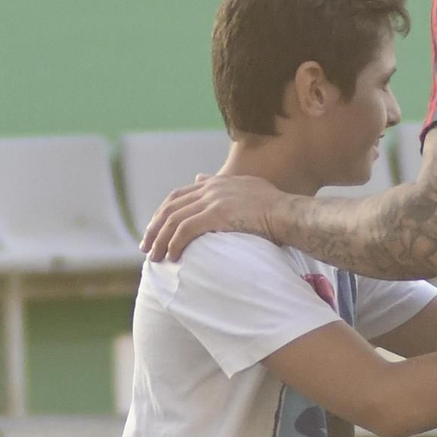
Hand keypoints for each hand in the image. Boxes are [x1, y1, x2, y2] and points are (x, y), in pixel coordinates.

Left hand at [142, 174, 286, 259]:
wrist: (290, 213)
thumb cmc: (277, 208)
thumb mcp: (247, 187)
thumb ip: (222, 184)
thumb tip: (200, 178)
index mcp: (216, 183)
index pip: (179, 196)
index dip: (164, 213)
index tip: (156, 229)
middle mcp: (210, 189)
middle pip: (170, 207)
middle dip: (155, 228)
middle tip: (147, 247)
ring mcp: (213, 201)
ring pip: (174, 220)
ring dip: (161, 240)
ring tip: (155, 258)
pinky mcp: (216, 215)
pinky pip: (185, 230)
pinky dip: (174, 244)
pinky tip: (171, 257)